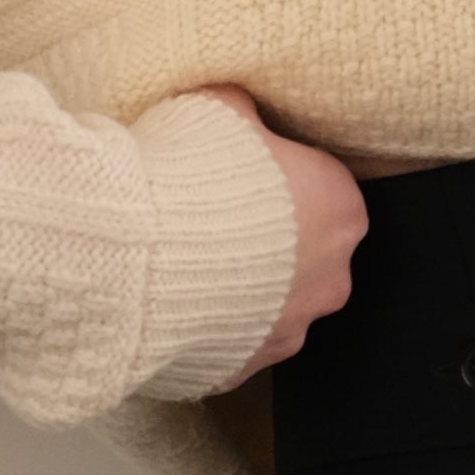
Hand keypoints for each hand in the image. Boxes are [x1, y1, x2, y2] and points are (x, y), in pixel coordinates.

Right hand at [195, 84, 369, 375]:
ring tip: (181, 258)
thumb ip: (244, 108)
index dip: (276, 179)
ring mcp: (287, 331)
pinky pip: (228, 341)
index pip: (323, 190)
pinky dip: (205, 323)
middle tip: (207, 217)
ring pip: (269, 303)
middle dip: (264, 238)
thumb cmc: (186, 172)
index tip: (237, 174)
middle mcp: (330, 279)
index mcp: (341, 210)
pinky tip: (167, 297)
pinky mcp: (241, 370)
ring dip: (236, 284)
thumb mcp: (219, 105)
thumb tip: (241, 104)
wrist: (134, 254)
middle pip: (304, 253)